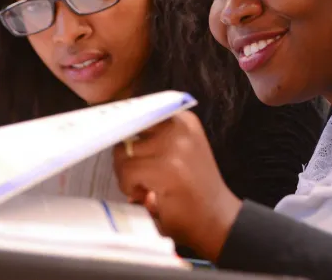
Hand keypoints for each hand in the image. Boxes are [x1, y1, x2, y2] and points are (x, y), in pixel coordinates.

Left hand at [113, 112, 241, 261]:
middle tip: (140, 176)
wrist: (217, 220)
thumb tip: (113, 129)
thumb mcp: (178, 152)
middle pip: (128, 129)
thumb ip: (153, 138)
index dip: (124, 130)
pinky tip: (147, 195)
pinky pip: (128, 172)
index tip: (124, 147)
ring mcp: (175, 145)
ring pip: (124, 152)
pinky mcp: (167, 167)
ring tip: (145, 187)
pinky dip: (129, 187)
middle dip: (126, 155)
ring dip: (126, 173)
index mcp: (183, 119)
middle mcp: (180, 126)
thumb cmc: (193, 190)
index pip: (139, 111)